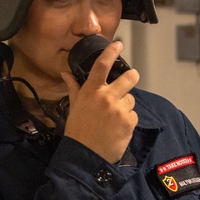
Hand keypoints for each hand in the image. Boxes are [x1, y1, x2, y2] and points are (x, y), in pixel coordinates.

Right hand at [62, 40, 138, 163]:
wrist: (85, 156)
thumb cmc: (78, 131)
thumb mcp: (74, 107)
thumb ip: (74, 88)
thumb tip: (65, 73)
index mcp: (91, 91)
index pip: (102, 65)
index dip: (111, 52)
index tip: (118, 44)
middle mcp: (106, 97)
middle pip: (129, 77)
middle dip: (132, 77)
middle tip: (130, 79)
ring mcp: (119, 109)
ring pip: (131, 99)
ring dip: (125, 106)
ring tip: (113, 118)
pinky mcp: (129, 122)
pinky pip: (133, 115)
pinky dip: (128, 121)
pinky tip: (118, 129)